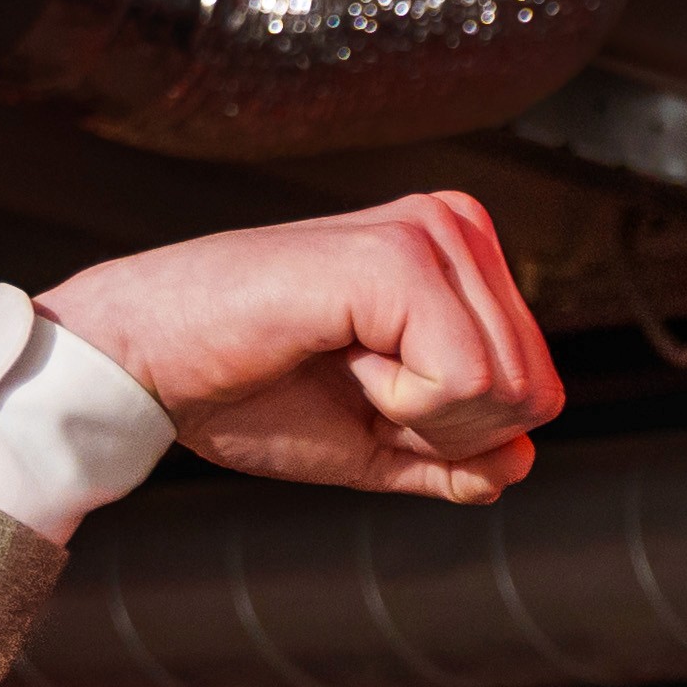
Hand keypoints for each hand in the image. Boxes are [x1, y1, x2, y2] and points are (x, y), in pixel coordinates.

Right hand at [40, 192, 562, 505]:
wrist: (149, 368)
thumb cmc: (245, 390)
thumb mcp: (375, 441)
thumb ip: (456, 456)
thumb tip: (524, 461)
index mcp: (461, 257)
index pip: (537, 393)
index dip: (456, 434)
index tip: (367, 392)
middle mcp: (456, 225)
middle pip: (536, 396)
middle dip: (446, 430)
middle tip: (351, 382)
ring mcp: (429, 231)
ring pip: (509, 392)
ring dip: (418, 416)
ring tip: (340, 361)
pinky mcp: (397, 255)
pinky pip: (464, 380)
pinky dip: (401, 404)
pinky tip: (338, 355)